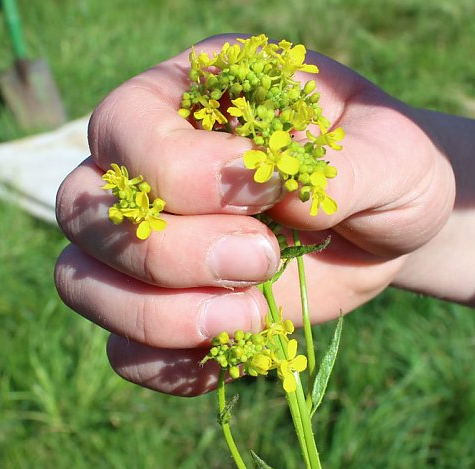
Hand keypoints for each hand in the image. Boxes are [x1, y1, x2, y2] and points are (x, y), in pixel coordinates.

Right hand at [54, 34, 454, 395]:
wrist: (387, 229)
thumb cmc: (384, 169)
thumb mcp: (394, 154)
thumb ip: (348, 168)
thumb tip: (288, 206)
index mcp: (187, 97)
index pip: (125, 127)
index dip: (186, 174)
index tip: (271, 192)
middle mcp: (146, 168)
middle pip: (82, 211)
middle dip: (170, 253)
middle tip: (262, 259)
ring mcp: (145, 244)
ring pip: (80, 281)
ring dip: (159, 316)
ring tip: (253, 318)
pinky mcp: (165, 309)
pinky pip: (123, 351)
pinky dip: (172, 364)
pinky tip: (240, 347)